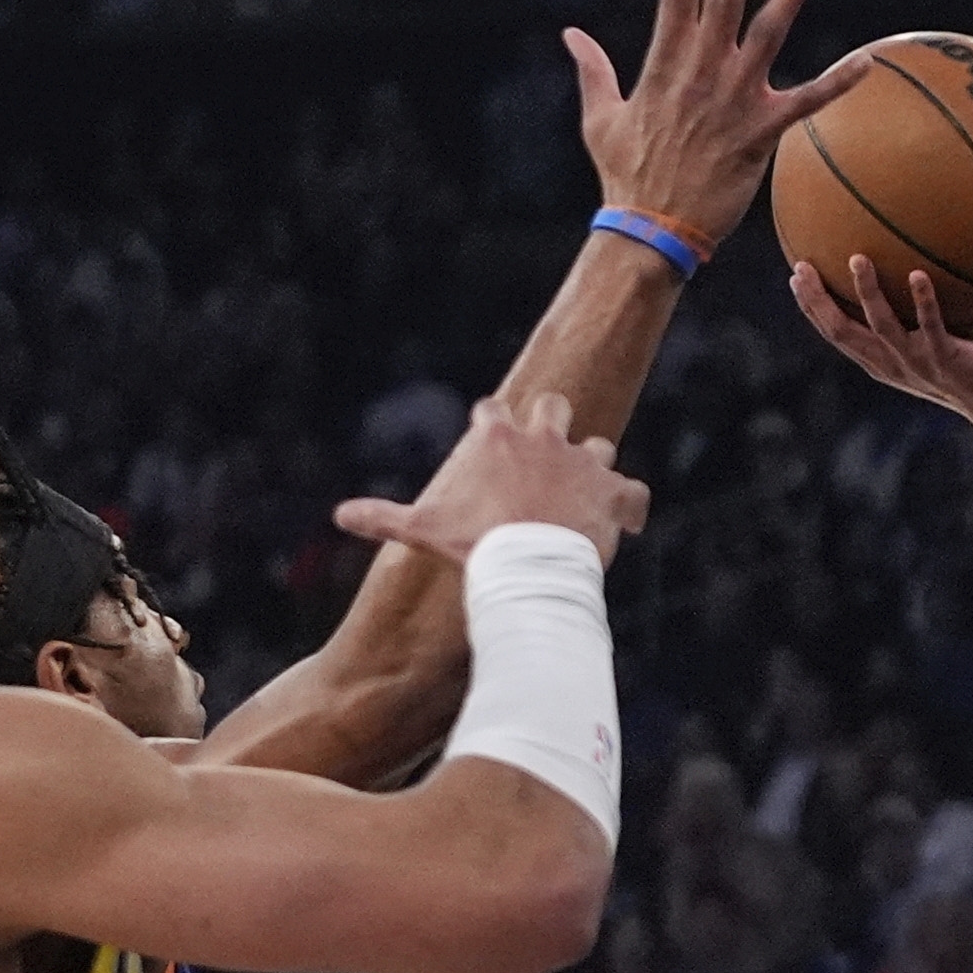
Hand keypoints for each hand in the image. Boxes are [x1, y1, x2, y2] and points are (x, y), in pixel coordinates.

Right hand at [335, 392, 649, 568]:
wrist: (527, 566)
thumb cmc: (474, 543)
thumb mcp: (422, 528)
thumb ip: (383, 517)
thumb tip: (339, 515)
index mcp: (499, 438)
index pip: (492, 410)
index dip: (491, 423)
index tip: (490, 437)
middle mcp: (545, 439)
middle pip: (553, 406)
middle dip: (550, 424)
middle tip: (544, 454)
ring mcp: (584, 463)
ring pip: (599, 445)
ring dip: (592, 467)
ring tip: (582, 497)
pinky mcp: (614, 493)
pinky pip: (634, 492)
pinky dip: (630, 506)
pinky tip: (624, 523)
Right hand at [570, 0, 867, 246]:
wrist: (652, 228)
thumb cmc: (624, 176)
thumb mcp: (599, 117)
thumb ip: (592, 70)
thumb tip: (570, 34)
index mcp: (663, 66)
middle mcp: (701, 74)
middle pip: (726, 0)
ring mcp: (734, 101)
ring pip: (769, 34)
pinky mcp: (761, 134)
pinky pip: (807, 102)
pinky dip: (839, 82)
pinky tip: (869, 60)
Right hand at [789, 256, 972, 428]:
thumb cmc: (960, 369)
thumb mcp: (923, 348)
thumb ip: (906, 321)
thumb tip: (905, 272)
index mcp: (879, 361)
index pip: (834, 333)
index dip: (811, 306)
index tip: (795, 276)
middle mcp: (890, 363)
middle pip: (842, 331)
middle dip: (819, 301)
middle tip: (803, 267)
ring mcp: (916, 362)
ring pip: (882, 326)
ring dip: (868, 292)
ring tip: (857, 258)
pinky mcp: (944, 358)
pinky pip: (931, 326)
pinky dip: (924, 301)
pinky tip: (918, 273)